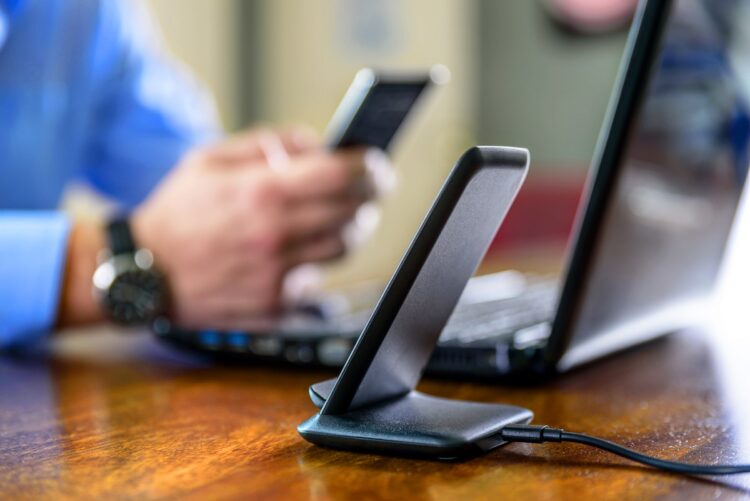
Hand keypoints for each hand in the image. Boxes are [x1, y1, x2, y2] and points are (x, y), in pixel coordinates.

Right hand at [131, 130, 391, 329]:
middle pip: (354, 214)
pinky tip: (294, 251)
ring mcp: (277, 274)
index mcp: (262, 192)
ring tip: (334, 217)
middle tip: (366, 190)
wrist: (142, 274)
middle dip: (367, 198)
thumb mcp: (209, 159)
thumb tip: (315, 145)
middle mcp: (275, 235)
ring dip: (349, 229)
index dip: (372, 168)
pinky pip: (316, 278)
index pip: (343, 176)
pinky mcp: (275, 304)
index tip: (379, 165)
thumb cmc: (176, 212)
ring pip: (343, 248)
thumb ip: (266, 144)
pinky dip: (314, 261)